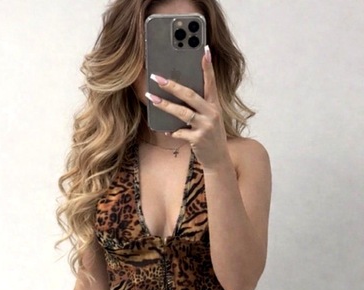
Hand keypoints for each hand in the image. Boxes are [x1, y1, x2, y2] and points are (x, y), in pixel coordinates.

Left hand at [146, 46, 228, 169]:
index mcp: (215, 105)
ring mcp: (205, 127)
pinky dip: (171, 131)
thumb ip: (200, 106)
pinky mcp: (197, 140)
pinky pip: (179, 132)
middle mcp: (212, 114)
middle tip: (157, 78)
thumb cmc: (211, 136)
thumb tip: (179, 93)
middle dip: (172, 86)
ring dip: (165, 105)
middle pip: (190, 95)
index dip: (208, 67)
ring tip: (151, 98)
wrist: (218, 159)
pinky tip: (165, 130)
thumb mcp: (210, 118)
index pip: (211, 82)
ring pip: (182, 113)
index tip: (204, 50)